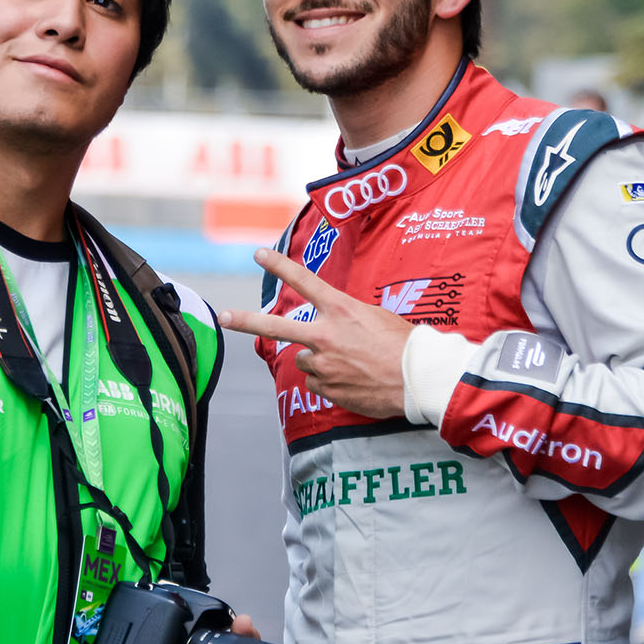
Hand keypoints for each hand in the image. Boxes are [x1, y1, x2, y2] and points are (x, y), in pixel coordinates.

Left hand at [219, 247, 415, 419]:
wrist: (419, 379)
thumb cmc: (406, 345)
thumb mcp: (378, 318)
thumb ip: (349, 319)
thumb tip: (336, 329)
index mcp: (341, 310)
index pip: (304, 281)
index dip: (279, 266)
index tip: (259, 255)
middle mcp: (326, 334)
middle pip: (276, 327)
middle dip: (246, 320)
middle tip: (224, 316)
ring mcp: (323, 363)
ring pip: (304, 360)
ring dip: (320, 362)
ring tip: (351, 365)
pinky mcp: (326, 388)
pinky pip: (317, 384)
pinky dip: (329, 383)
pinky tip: (353, 381)